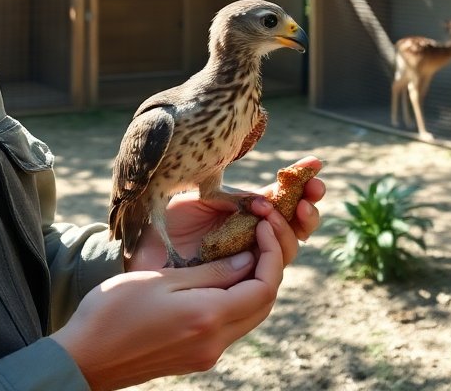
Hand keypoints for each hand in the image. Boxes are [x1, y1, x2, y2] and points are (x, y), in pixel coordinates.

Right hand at [50, 220, 285, 388]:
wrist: (84, 358)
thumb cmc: (113, 311)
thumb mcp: (162, 279)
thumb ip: (211, 272)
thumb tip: (248, 261)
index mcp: (209, 317)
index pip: (264, 287)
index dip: (271, 255)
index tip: (264, 227)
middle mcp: (215, 342)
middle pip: (263, 305)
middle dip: (269, 269)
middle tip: (259, 237)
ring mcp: (206, 355)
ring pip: (249, 318)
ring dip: (254, 287)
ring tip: (244, 253)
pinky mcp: (195, 359)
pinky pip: (230, 329)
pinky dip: (236, 302)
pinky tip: (222, 280)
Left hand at [130, 155, 325, 270]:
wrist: (134, 252)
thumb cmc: (159, 223)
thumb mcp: (203, 200)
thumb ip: (235, 200)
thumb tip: (272, 195)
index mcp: (244, 218)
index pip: (283, 205)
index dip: (303, 187)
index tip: (315, 165)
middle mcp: (250, 242)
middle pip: (294, 230)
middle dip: (308, 207)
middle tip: (314, 189)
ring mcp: (245, 263)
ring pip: (287, 250)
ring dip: (292, 225)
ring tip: (284, 206)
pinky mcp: (236, 284)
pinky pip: (268, 271)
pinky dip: (274, 246)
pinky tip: (266, 225)